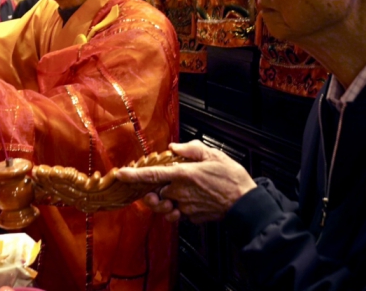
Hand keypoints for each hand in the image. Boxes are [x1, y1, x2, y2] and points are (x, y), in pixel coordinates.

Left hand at [116, 140, 256, 223]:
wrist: (245, 203)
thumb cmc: (231, 177)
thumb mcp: (213, 155)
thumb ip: (190, 149)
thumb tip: (174, 147)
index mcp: (183, 175)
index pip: (152, 175)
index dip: (133, 175)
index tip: (120, 174)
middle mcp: (181, 193)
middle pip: (154, 193)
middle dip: (149, 190)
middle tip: (152, 184)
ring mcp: (185, 208)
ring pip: (163, 206)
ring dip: (160, 201)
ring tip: (165, 194)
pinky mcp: (191, 218)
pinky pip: (177, 214)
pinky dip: (175, 209)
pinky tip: (182, 201)